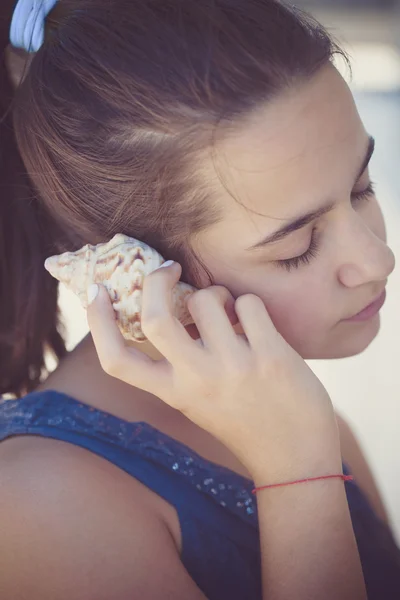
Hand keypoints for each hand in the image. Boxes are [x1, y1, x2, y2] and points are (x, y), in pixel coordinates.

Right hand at [87, 261, 337, 475]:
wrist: (295, 461)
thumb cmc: (245, 422)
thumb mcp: (198, 400)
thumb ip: (181, 364)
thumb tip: (172, 304)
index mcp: (173, 393)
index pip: (117, 361)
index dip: (97, 322)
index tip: (96, 292)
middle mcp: (197, 380)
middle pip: (156, 318)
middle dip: (155, 280)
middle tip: (167, 268)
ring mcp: (233, 368)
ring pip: (206, 298)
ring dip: (217, 293)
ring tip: (231, 311)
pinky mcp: (270, 356)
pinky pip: (248, 302)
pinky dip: (249, 304)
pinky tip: (258, 326)